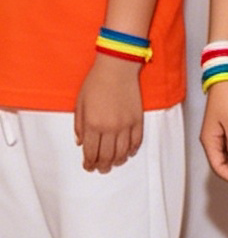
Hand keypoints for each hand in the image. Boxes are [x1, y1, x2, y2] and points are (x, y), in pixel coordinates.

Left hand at [74, 53, 143, 172]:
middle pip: (107, 155)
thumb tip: (81, 143)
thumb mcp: (80, 104)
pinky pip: (137, 140)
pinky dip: (132, 149)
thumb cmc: (96, 83)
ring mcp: (126, 124)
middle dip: (103, 166)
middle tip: (100, 169)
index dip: (89, 163)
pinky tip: (128, 152)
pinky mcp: (138, 119)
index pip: (91, 152)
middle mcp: (110, 128)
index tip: (88, 166)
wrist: (117, 68)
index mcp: (93, 124)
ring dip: (118, 160)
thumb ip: (79, 126)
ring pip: (123, 151)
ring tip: (114, 163)